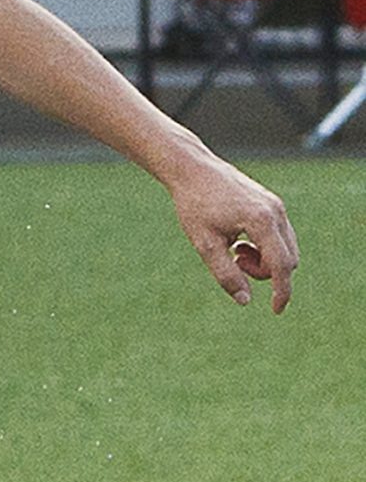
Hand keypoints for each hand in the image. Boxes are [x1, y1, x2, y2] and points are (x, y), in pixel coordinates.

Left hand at [166, 153, 298, 311]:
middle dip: (264, 271)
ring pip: (286, 249)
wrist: (194, 171)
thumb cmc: (195, 206)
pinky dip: (264, 248)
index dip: (281, 291)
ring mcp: (277, 206)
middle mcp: (276, 212)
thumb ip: (225, 274)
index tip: (276, 310)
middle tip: (234, 260)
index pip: (281, 265)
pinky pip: (280, 237)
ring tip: (234, 249)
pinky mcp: (273, 204)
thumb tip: (245, 301)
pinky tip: (239, 240)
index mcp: (261, 221)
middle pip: (287, 260)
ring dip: (263, 260)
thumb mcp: (205, 245)